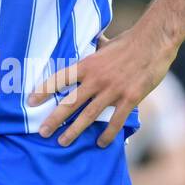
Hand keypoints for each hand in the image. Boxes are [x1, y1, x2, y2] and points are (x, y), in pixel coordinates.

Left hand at [28, 22, 175, 146]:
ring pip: (88, 116)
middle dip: (54, 119)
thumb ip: (94, 48)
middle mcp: (96, 79)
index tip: (30, 102)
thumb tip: (90, 41)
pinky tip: (100, 143)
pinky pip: (115, 121)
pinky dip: (107, 134)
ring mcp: (112, 90)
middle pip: (70, 103)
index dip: (43, 91)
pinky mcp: (129, 99)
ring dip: (74, 131)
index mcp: (86, 65)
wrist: (154, 42)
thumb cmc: (128, 41)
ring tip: (62, 141)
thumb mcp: (104, 44)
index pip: (59, 79)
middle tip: (42, 132)